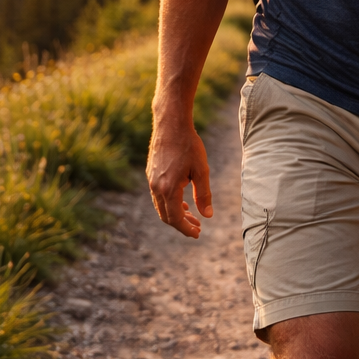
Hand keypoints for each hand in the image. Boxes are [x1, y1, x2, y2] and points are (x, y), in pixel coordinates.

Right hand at [146, 114, 212, 237]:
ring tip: (191, 214)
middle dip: (181, 224)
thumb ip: (204, 195)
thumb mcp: (202, 171)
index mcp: (168, 189)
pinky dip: (169, 203)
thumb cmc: (189, 145)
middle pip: (166, 216)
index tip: (197, 234)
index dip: (186, 229)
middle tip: (197, 227)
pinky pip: (158, 195)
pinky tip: (182, 199)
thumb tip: (207, 216)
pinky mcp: (151, 173)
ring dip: (175, 213)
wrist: (171, 124)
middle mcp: (156, 187)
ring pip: (161, 206)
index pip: (175, 219)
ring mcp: (151, 180)